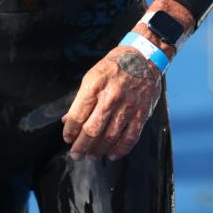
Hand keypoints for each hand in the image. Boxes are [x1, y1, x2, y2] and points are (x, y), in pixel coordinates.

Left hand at [61, 45, 161, 161]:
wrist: (144, 56)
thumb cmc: (115, 66)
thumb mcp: (93, 76)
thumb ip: (81, 100)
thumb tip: (68, 120)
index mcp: (94, 86)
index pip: (77, 116)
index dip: (70, 131)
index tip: (68, 138)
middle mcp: (110, 97)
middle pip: (91, 130)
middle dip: (81, 147)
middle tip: (76, 154)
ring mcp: (127, 107)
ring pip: (109, 137)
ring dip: (98, 151)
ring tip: (92, 155)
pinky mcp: (141, 113)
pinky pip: (130, 138)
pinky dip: (120, 150)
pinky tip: (112, 154)